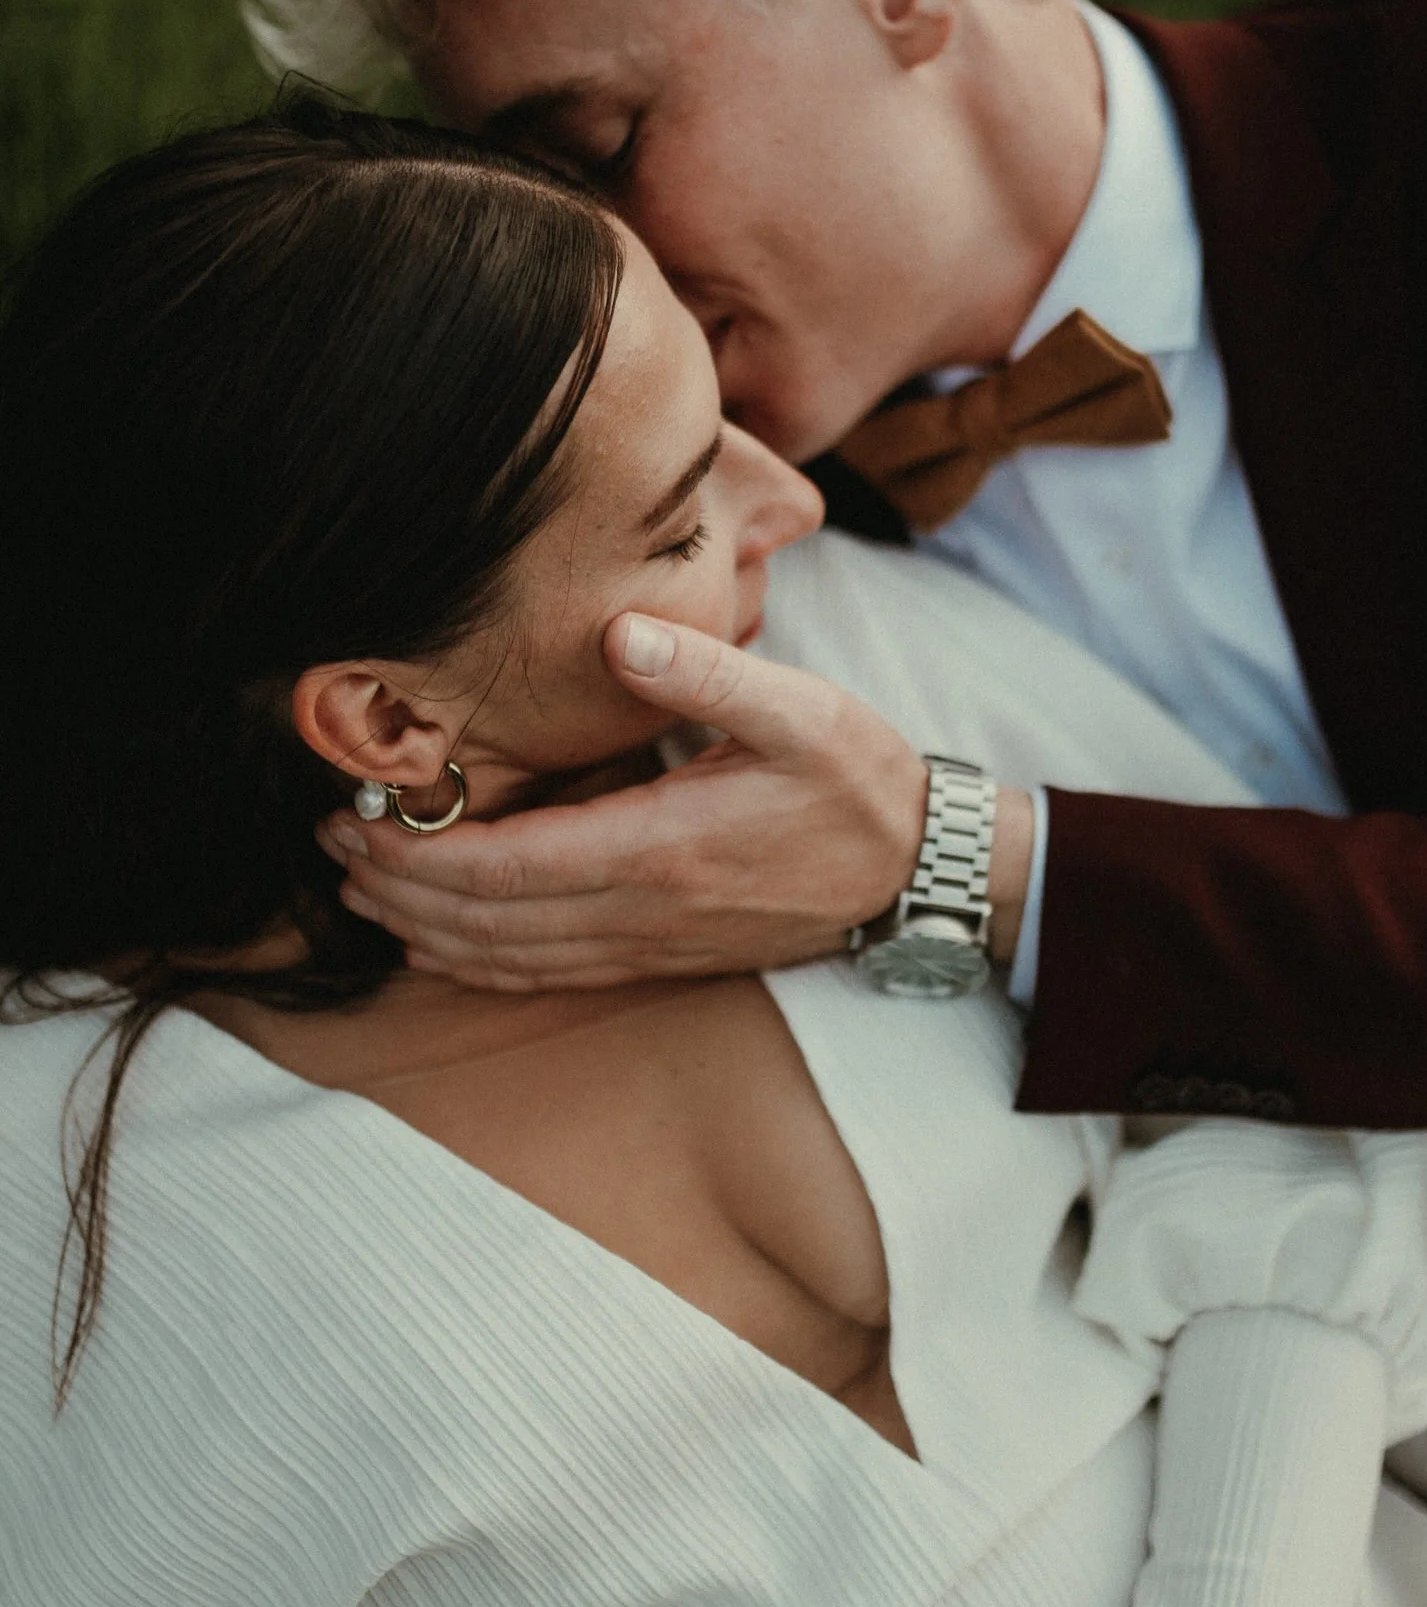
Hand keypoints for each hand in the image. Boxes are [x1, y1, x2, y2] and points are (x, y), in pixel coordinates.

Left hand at [322, 614, 1033, 991]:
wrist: (915, 869)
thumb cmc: (857, 780)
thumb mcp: (799, 709)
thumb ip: (705, 673)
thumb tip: (620, 632)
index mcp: (663, 848)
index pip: (509, 868)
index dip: (420, 855)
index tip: (358, 820)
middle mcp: (644, 911)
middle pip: (489, 922)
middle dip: (398, 891)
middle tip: (332, 851)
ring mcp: (651, 943)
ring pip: (510, 959)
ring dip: (427, 931)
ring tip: (363, 893)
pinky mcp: (660, 955)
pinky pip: (549, 974)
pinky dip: (481, 963)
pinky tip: (442, 942)